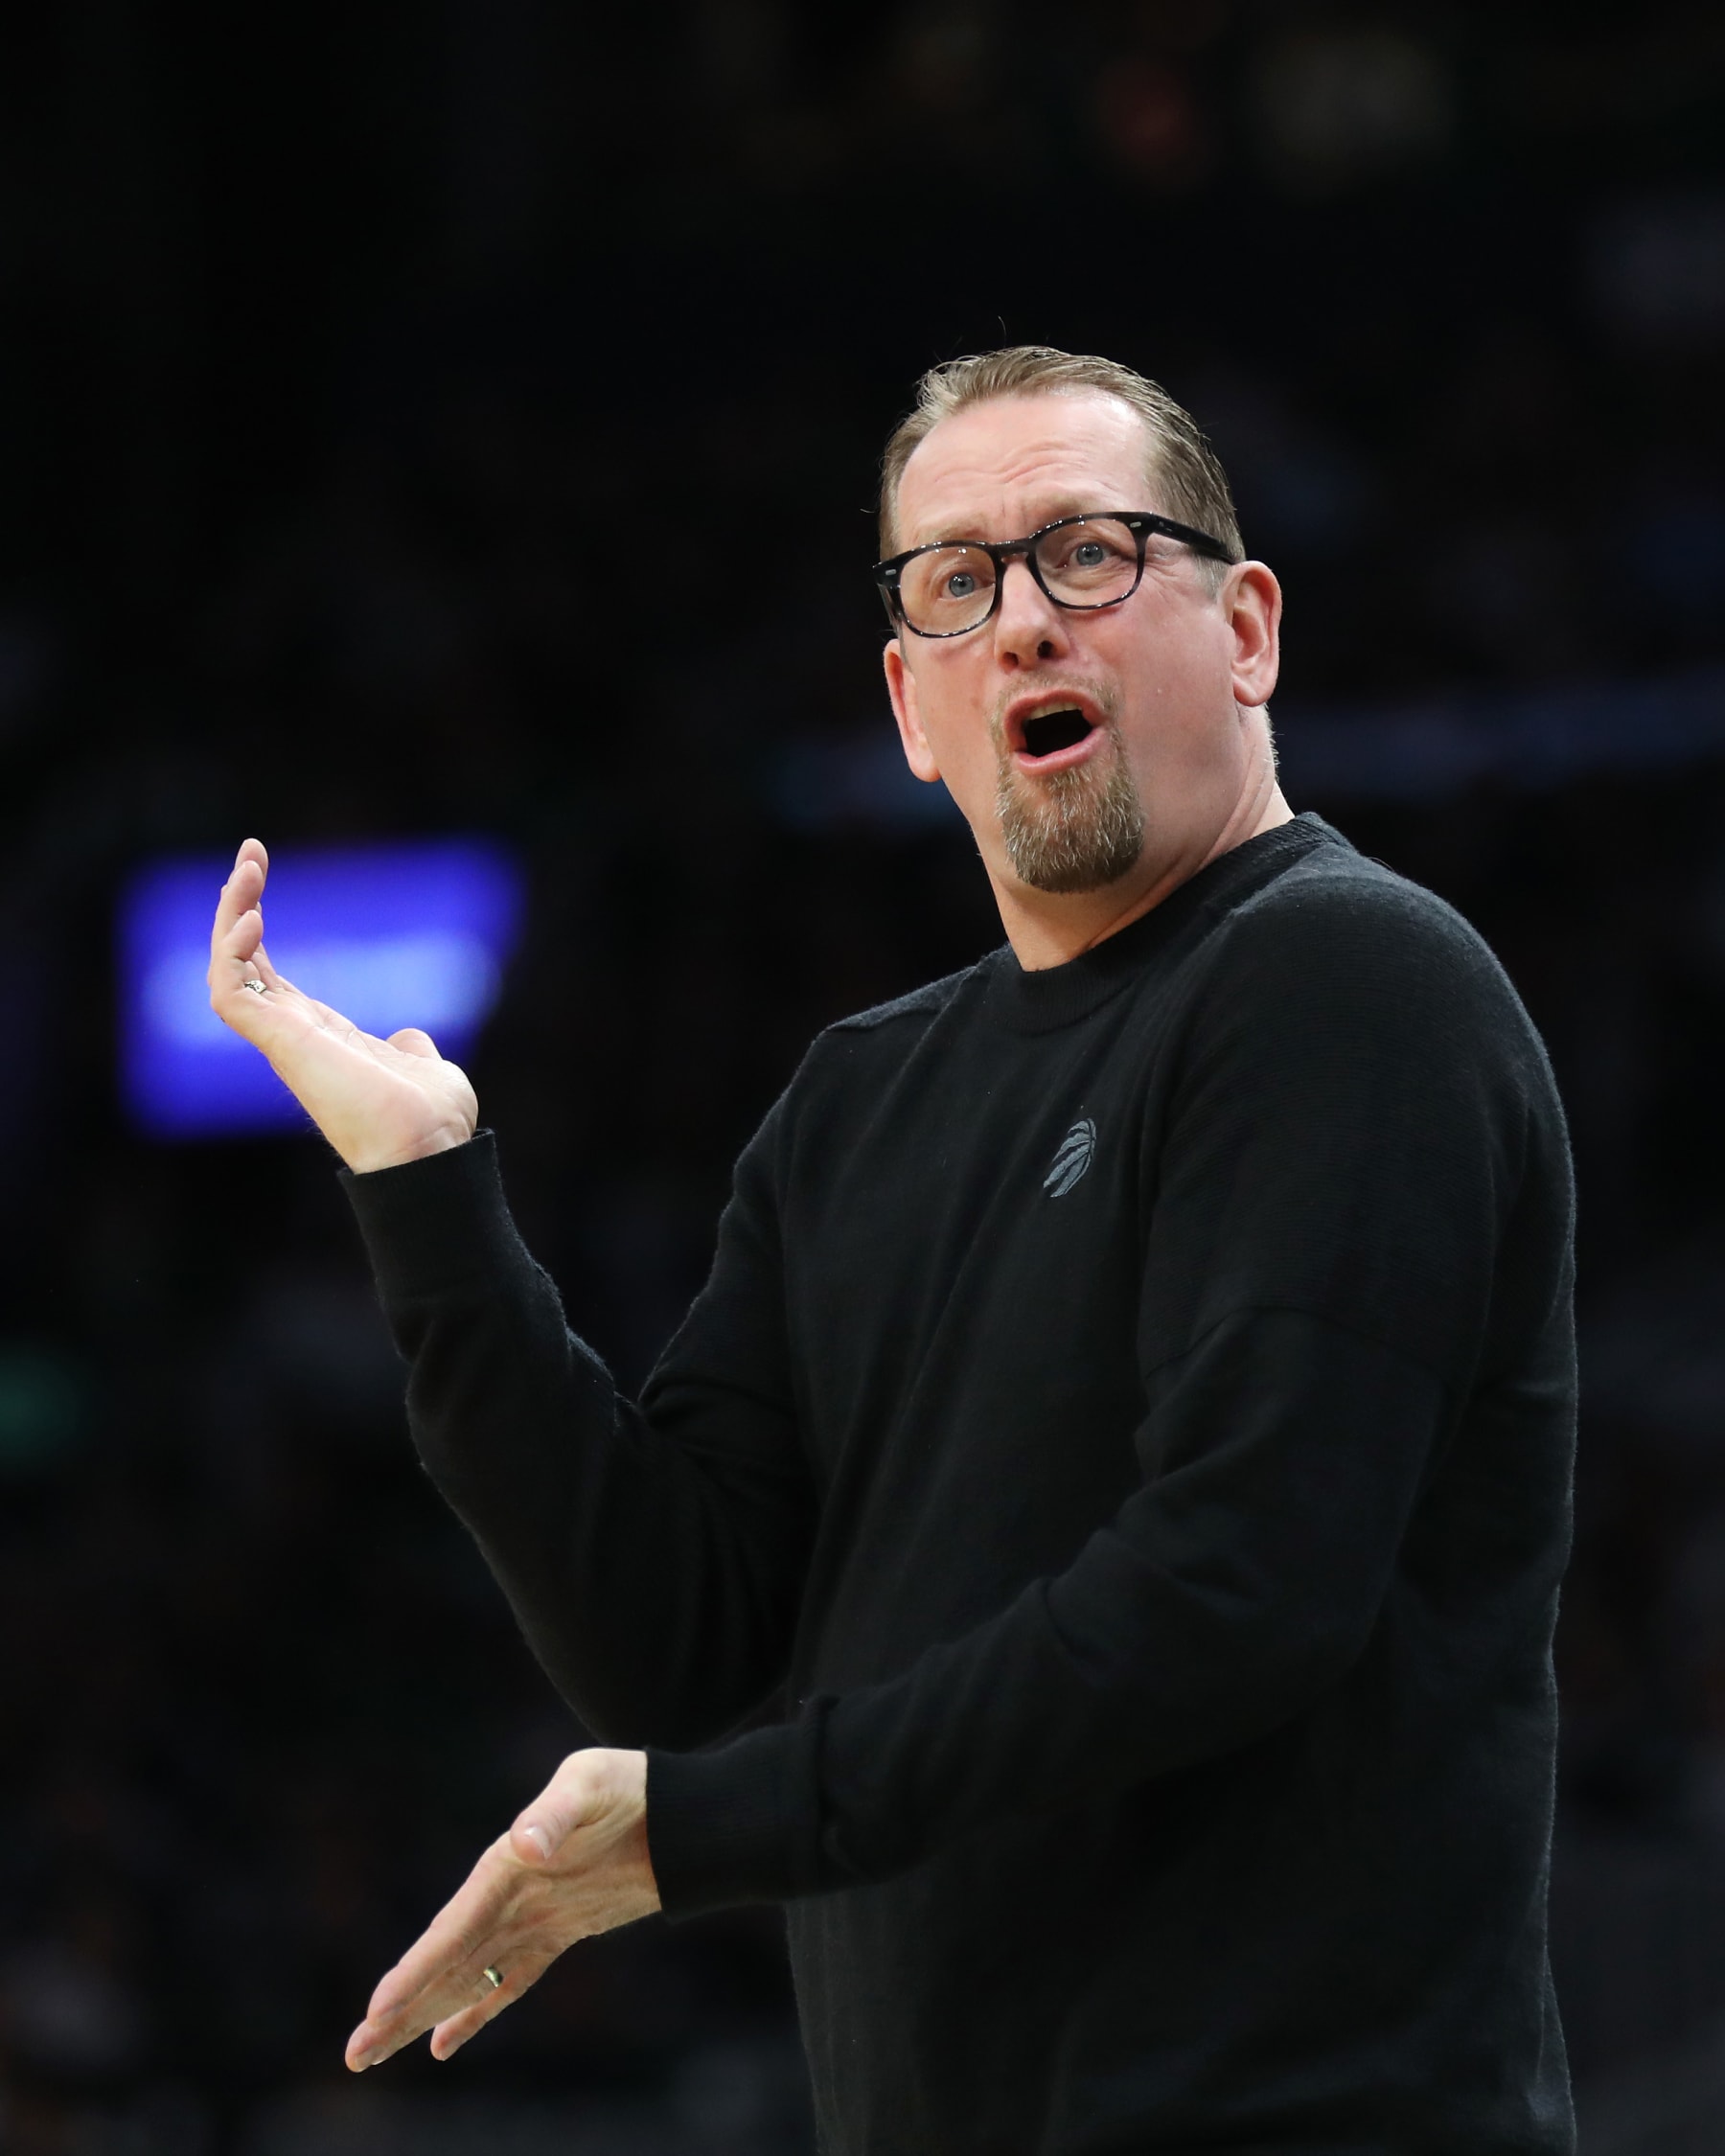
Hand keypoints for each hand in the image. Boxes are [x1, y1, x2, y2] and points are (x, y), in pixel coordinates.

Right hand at [208, 838, 478, 1172]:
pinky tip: (251, 916)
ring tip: (247, 869)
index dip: (255, 925)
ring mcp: (280, 1041)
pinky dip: (229, 953)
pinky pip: (228, 994)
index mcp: (317, 1037)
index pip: (268, 975)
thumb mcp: (424, 1065)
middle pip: (241, 962)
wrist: (431, 1149)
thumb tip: (412, 1038)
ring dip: (230, 916)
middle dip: (237, 905)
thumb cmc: (430, 1119)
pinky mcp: (277, 1044)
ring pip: (226, 971)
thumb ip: (409, 1048)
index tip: (259, 870)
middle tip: (250, 854)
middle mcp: (291, 1037)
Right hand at [345, 1748, 658, 2069]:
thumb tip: (524, 1845)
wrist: (674, 1811)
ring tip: (376, 2052)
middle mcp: (507, 1898)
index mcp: (504, 1868)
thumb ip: (555, 1815)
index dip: (414, 1973)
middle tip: (356, 2054)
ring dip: (423, 2013)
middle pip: (444, 1963)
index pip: (451, 1931)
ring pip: (465, 1978)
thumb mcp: (591, 1786)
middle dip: (399, 2008)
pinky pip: (508, 1983)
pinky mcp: (557, 1934)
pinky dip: (475, 2013)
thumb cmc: (627, 1788)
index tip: (377, 2011)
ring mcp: (529, 1919)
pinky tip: (442, 2044)